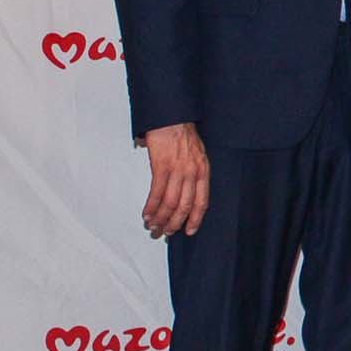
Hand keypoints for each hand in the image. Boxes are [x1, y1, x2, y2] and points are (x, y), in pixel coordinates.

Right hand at [141, 122, 208, 238]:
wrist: (172, 118)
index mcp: (203, 171)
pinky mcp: (161, 166)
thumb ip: (194, 172)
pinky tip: (146, 214)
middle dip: (174, 223)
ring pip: (170, 203)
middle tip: (164, 233)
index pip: (202, 201)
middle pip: (184, 206)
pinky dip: (151, 206)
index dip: (195, 219)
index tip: (189, 231)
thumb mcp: (197, 154)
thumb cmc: (183, 135)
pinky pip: (157, 192)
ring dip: (160, 218)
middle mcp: (192, 173)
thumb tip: (184, 191)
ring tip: (153, 227)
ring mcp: (177, 170)